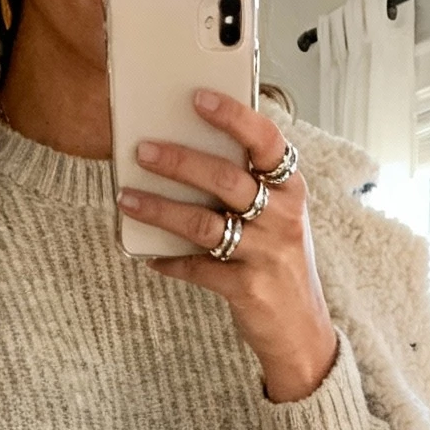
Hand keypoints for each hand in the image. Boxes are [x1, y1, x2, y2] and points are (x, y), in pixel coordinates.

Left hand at [119, 94, 337, 403]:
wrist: (301, 331)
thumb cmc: (280, 263)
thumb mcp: (278, 217)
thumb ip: (247, 185)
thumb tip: (187, 149)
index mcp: (292, 190)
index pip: (266, 141)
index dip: (233, 116)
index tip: (198, 98)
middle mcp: (283, 218)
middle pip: (227, 179)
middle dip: (180, 162)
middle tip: (143, 150)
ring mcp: (265, 255)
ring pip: (205, 224)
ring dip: (161, 210)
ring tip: (128, 198)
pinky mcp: (246, 289)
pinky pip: (197, 268)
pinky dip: (170, 261)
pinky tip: (149, 255)